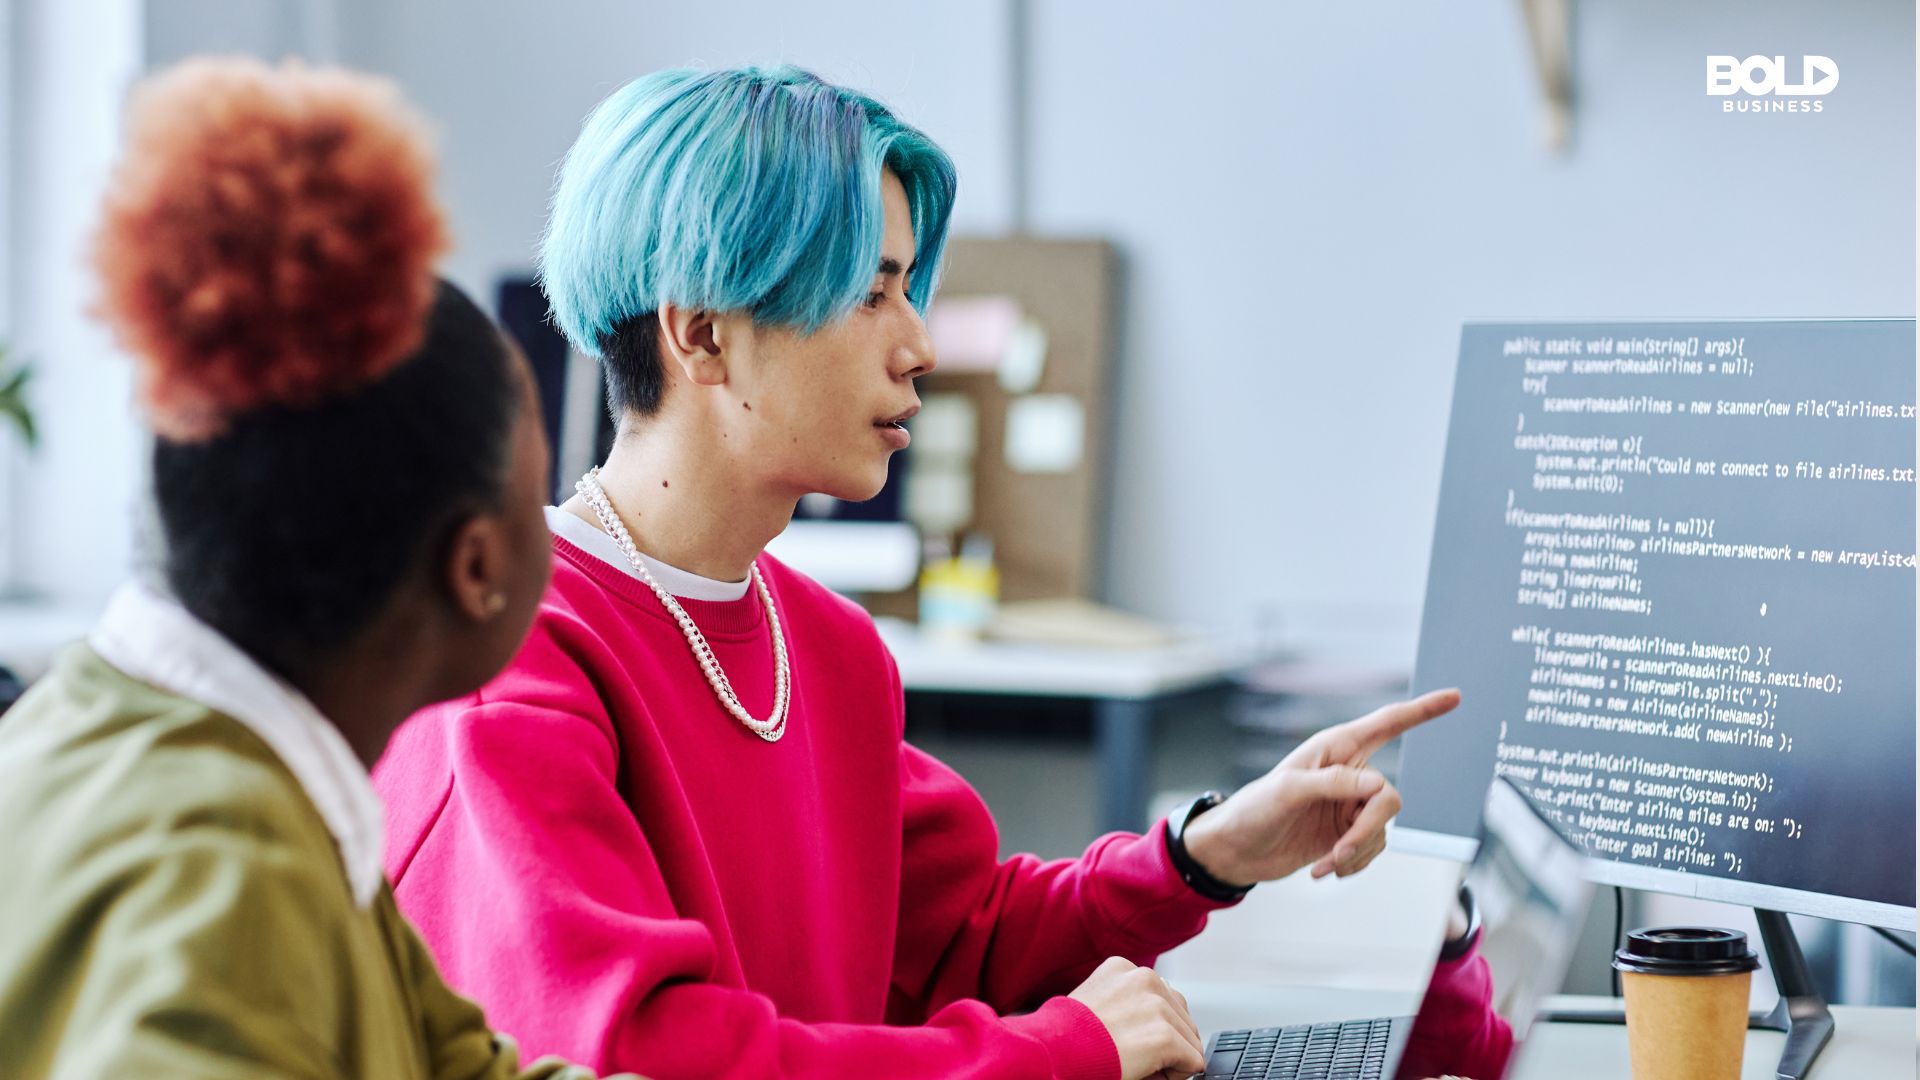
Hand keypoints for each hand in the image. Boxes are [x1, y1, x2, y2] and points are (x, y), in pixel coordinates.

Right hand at [1068, 956, 1206, 1079]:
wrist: (1051, 1053)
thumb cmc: (1062, 1036)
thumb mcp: (1091, 1002)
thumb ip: (1122, 1001)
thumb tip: (1148, 1025)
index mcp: (1123, 968)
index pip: (1162, 995)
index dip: (1152, 1024)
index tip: (1132, 1039)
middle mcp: (1144, 978)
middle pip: (1181, 1014)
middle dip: (1167, 1038)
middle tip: (1136, 1054)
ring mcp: (1156, 1006)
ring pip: (1189, 1039)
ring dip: (1172, 1056)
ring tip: (1138, 1062)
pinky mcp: (1164, 1035)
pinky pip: (1193, 1061)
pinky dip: (1178, 1073)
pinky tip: (1149, 1072)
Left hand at [1182, 689, 1460, 884]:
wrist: (1237, 851)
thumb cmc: (1254, 809)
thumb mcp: (1288, 790)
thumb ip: (1333, 784)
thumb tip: (1377, 785)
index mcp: (1335, 749)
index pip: (1387, 724)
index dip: (1422, 711)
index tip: (1455, 697)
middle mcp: (1348, 775)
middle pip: (1388, 799)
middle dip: (1368, 829)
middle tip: (1341, 851)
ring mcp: (1349, 807)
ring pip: (1382, 830)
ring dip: (1356, 853)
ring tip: (1326, 864)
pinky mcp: (1347, 836)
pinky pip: (1372, 850)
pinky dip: (1352, 865)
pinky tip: (1324, 870)